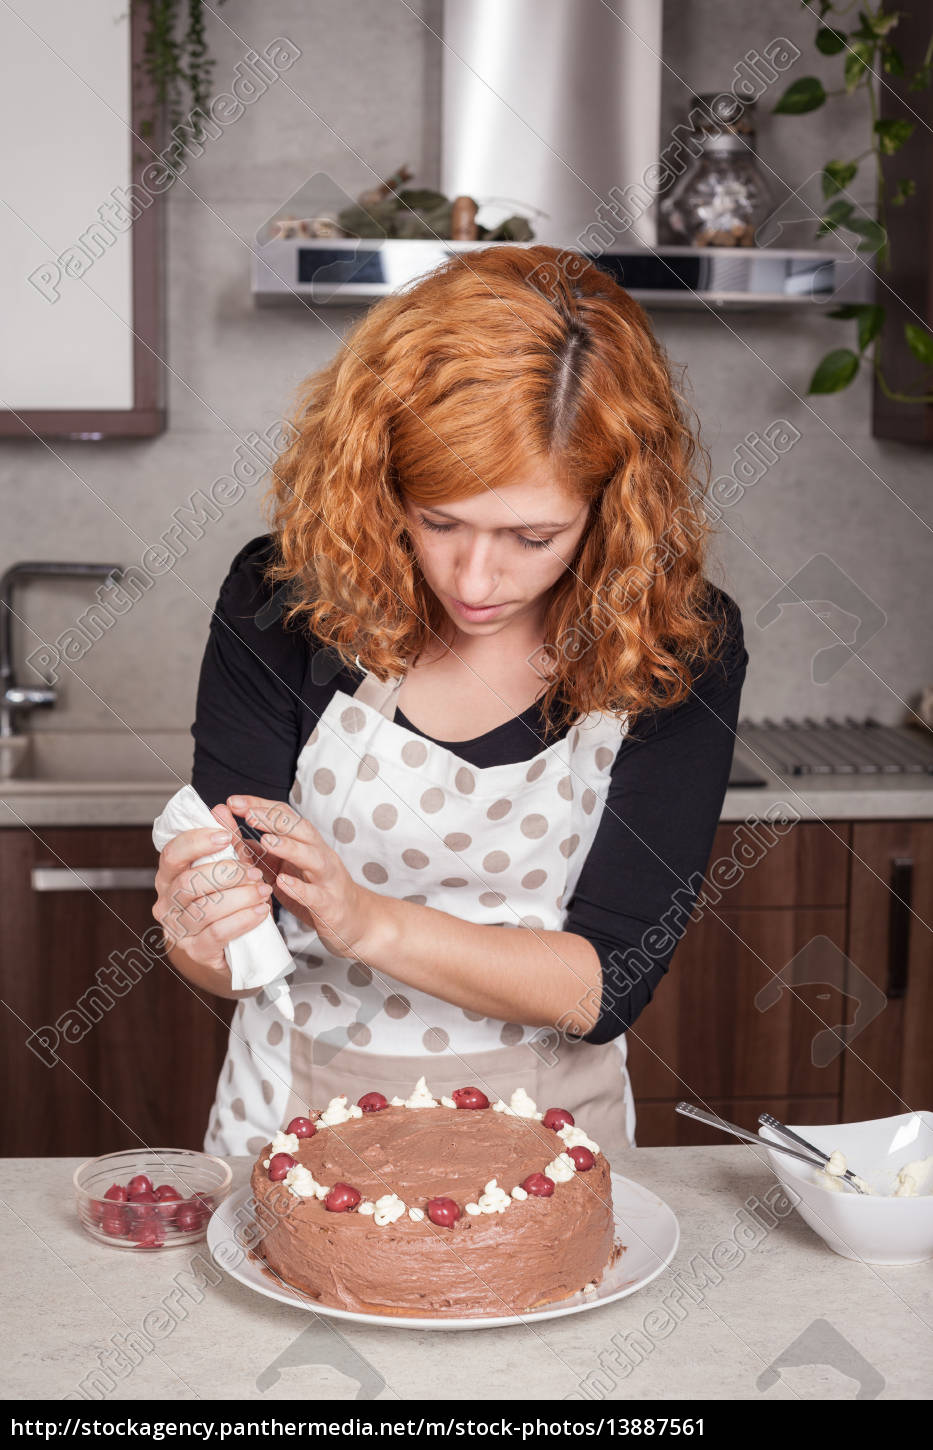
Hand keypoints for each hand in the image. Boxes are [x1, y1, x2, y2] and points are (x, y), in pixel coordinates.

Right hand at [152, 803, 273, 972]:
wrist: (225, 947)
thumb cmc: (222, 900)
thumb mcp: (225, 868)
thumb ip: (224, 841)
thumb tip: (221, 808)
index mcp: (168, 877)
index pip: (173, 854)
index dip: (198, 842)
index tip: (226, 835)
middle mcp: (166, 903)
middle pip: (189, 881)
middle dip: (226, 873)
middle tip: (254, 870)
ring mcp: (178, 930)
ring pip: (205, 908)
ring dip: (241, 896)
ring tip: (264, 890)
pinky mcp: (196, 951)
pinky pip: (218, 933)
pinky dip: (243, 919)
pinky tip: (262, 911)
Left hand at [227, 794, 380, 960]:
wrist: (355, 921)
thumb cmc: (315, 891)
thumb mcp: (283, 869)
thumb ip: (257, 852)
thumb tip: (227, 831)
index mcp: (307, 843)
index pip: (284, 815)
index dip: (260, 806)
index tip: (233, 801)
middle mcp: (320, 854)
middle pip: (300, 829)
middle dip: (273, 819)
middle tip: (247, 814)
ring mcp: (327, 878)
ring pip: (312, 857)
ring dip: (289, 847)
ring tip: (266, 841)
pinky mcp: (330, 904)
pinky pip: (315, 895)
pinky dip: (299, 888)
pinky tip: (282, 883)